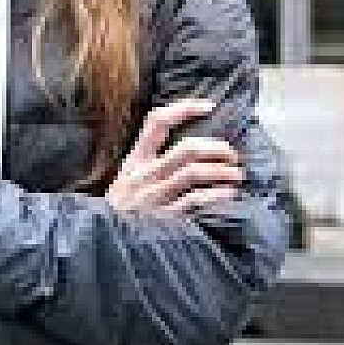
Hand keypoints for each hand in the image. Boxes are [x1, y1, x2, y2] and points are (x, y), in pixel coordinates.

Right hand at [106, 98, 242, 216]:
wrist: (107, 238)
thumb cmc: (124, 205)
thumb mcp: (128, 177)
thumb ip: (151, 161)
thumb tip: (192, 146)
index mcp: (136, 159)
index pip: (157, 122)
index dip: (184, 109)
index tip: (209, 106)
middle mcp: (145, 174)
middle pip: (186, 149)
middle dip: (216, 148)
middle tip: (231, 154)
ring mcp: (155, 195)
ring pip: (194, 172)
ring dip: (222, 171)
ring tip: (236, 174)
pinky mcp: (165, 217)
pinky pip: (196, 200)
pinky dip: (217, 195)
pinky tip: (230, 193)